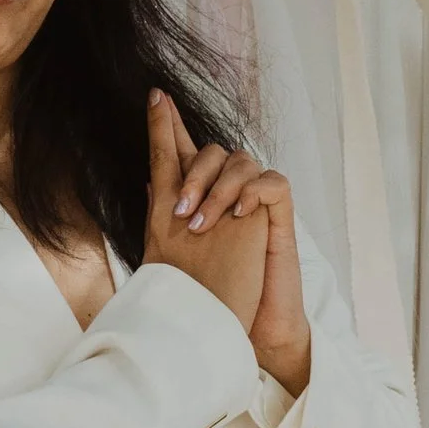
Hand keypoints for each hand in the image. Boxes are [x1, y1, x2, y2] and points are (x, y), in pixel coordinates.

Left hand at [142, 91, 274, 340]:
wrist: (237, 331)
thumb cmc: (209, 295)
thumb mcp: (174, 250)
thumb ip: (165, 213)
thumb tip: (150, 181)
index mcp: (198, 199)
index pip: (184, 151)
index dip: (169, 124)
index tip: (155, 96)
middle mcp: (226, 196)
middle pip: (213, 151)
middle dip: (194, 172)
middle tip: (181, 210)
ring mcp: (253, 205)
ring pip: (242, 161)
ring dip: (219, 187)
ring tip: (203, 223)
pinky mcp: (278, 220)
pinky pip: (273, 182)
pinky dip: (253, 190)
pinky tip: (239, 214)